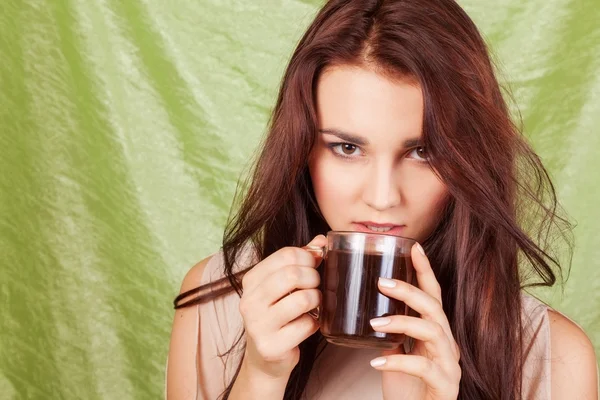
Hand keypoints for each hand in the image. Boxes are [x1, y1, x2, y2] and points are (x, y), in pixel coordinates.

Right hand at [238, 235, 325, 380]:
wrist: (265, 359)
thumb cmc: (278, 315)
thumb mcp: (283, 285)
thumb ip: (301, 260)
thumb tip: (322, 241)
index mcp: (250, 280)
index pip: (285, 255)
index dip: (308, 257)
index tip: (314, 265)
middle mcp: (249, 301)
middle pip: (293, 274)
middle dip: (314, 278)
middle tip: (316, 286)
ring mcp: (258, 325)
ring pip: (303, 299)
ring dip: (317, 300)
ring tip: (314, 305)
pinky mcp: (271, 346)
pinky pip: (307, 325)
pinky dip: (315, 323)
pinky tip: (309, 324)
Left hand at [369, 243, 460, 399]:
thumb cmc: (408, 389)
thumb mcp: (397, 354)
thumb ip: (391, 334)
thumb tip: (368, 310)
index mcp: (437, 333)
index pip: (433, 296)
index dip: (425, 270)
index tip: (413, 247)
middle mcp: (448, 345)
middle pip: (434, 308)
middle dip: (409, 291)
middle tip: (381, 282)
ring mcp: (450, 365)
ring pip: (432, 332)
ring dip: (402, 322)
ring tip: (375, 322)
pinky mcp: (445, 385)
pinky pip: (423, 368)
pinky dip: (398, 361)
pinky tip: (377, 361)